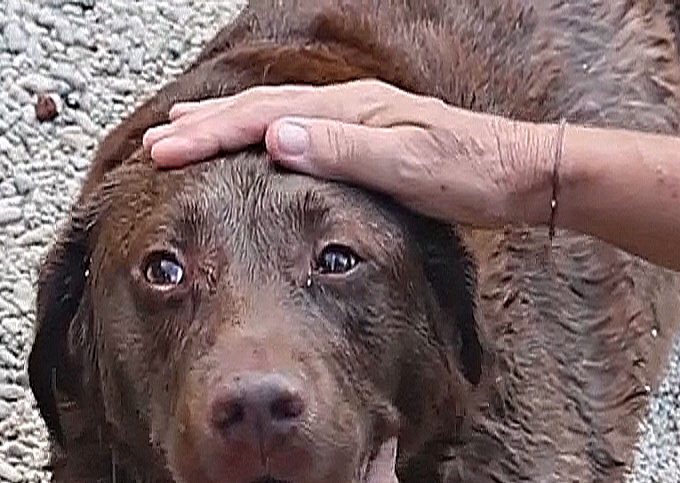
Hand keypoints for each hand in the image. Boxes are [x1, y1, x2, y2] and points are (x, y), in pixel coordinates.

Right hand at [143, 80, 555, 227]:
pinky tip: (257, 145)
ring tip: (188, 133)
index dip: (209, 135)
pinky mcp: (369, 140)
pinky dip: (261, 135)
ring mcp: (358, 121)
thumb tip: (277, 137)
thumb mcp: (408, 166)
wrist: (522, 176)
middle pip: (260, 109)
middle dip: (205, 126)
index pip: (262, 118)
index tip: (164, 150)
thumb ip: (343, 151)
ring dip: (227, 125)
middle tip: (156, 143)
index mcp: (349, 111)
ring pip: (275, 116)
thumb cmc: (471, 174)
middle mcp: (349, 108)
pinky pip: (298, 131)